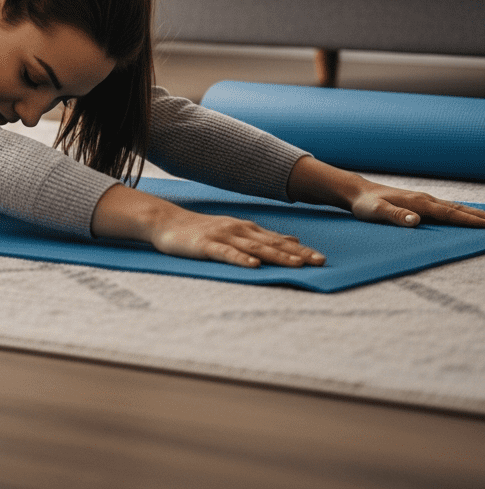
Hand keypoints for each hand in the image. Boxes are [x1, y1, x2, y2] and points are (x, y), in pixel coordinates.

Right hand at [91, 184, 325, 267]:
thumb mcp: (235, 230)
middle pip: (272, 244)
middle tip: (319, 262)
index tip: (322, 259)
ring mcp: (222, 236)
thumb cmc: (201, 230)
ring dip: (276, 255)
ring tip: (296, 264)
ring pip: (254, 248)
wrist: (166, 222)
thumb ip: (262, 236)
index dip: (300, 249)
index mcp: (246, 228)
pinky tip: (254, 266)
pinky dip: (241, 259)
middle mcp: (238, 230)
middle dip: (297, 253)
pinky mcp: (206, 245)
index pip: (278, 240)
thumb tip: (293, 241)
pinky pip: (226, 254)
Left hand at [288, 155, 484, 228]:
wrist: (356, 191)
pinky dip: (461, 211)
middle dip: (479, 217)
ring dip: (473, 213)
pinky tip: (465, 214)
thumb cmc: (365, 204)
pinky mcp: (419, 201)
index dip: (470, 221)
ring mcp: (423, 199)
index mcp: (418, 203)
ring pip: (454, 207)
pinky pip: (446, 207)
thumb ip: (394, 216)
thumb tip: (416, 221)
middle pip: (458, 209)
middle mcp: (424, 199)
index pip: (450, 214)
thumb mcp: (375, 212)